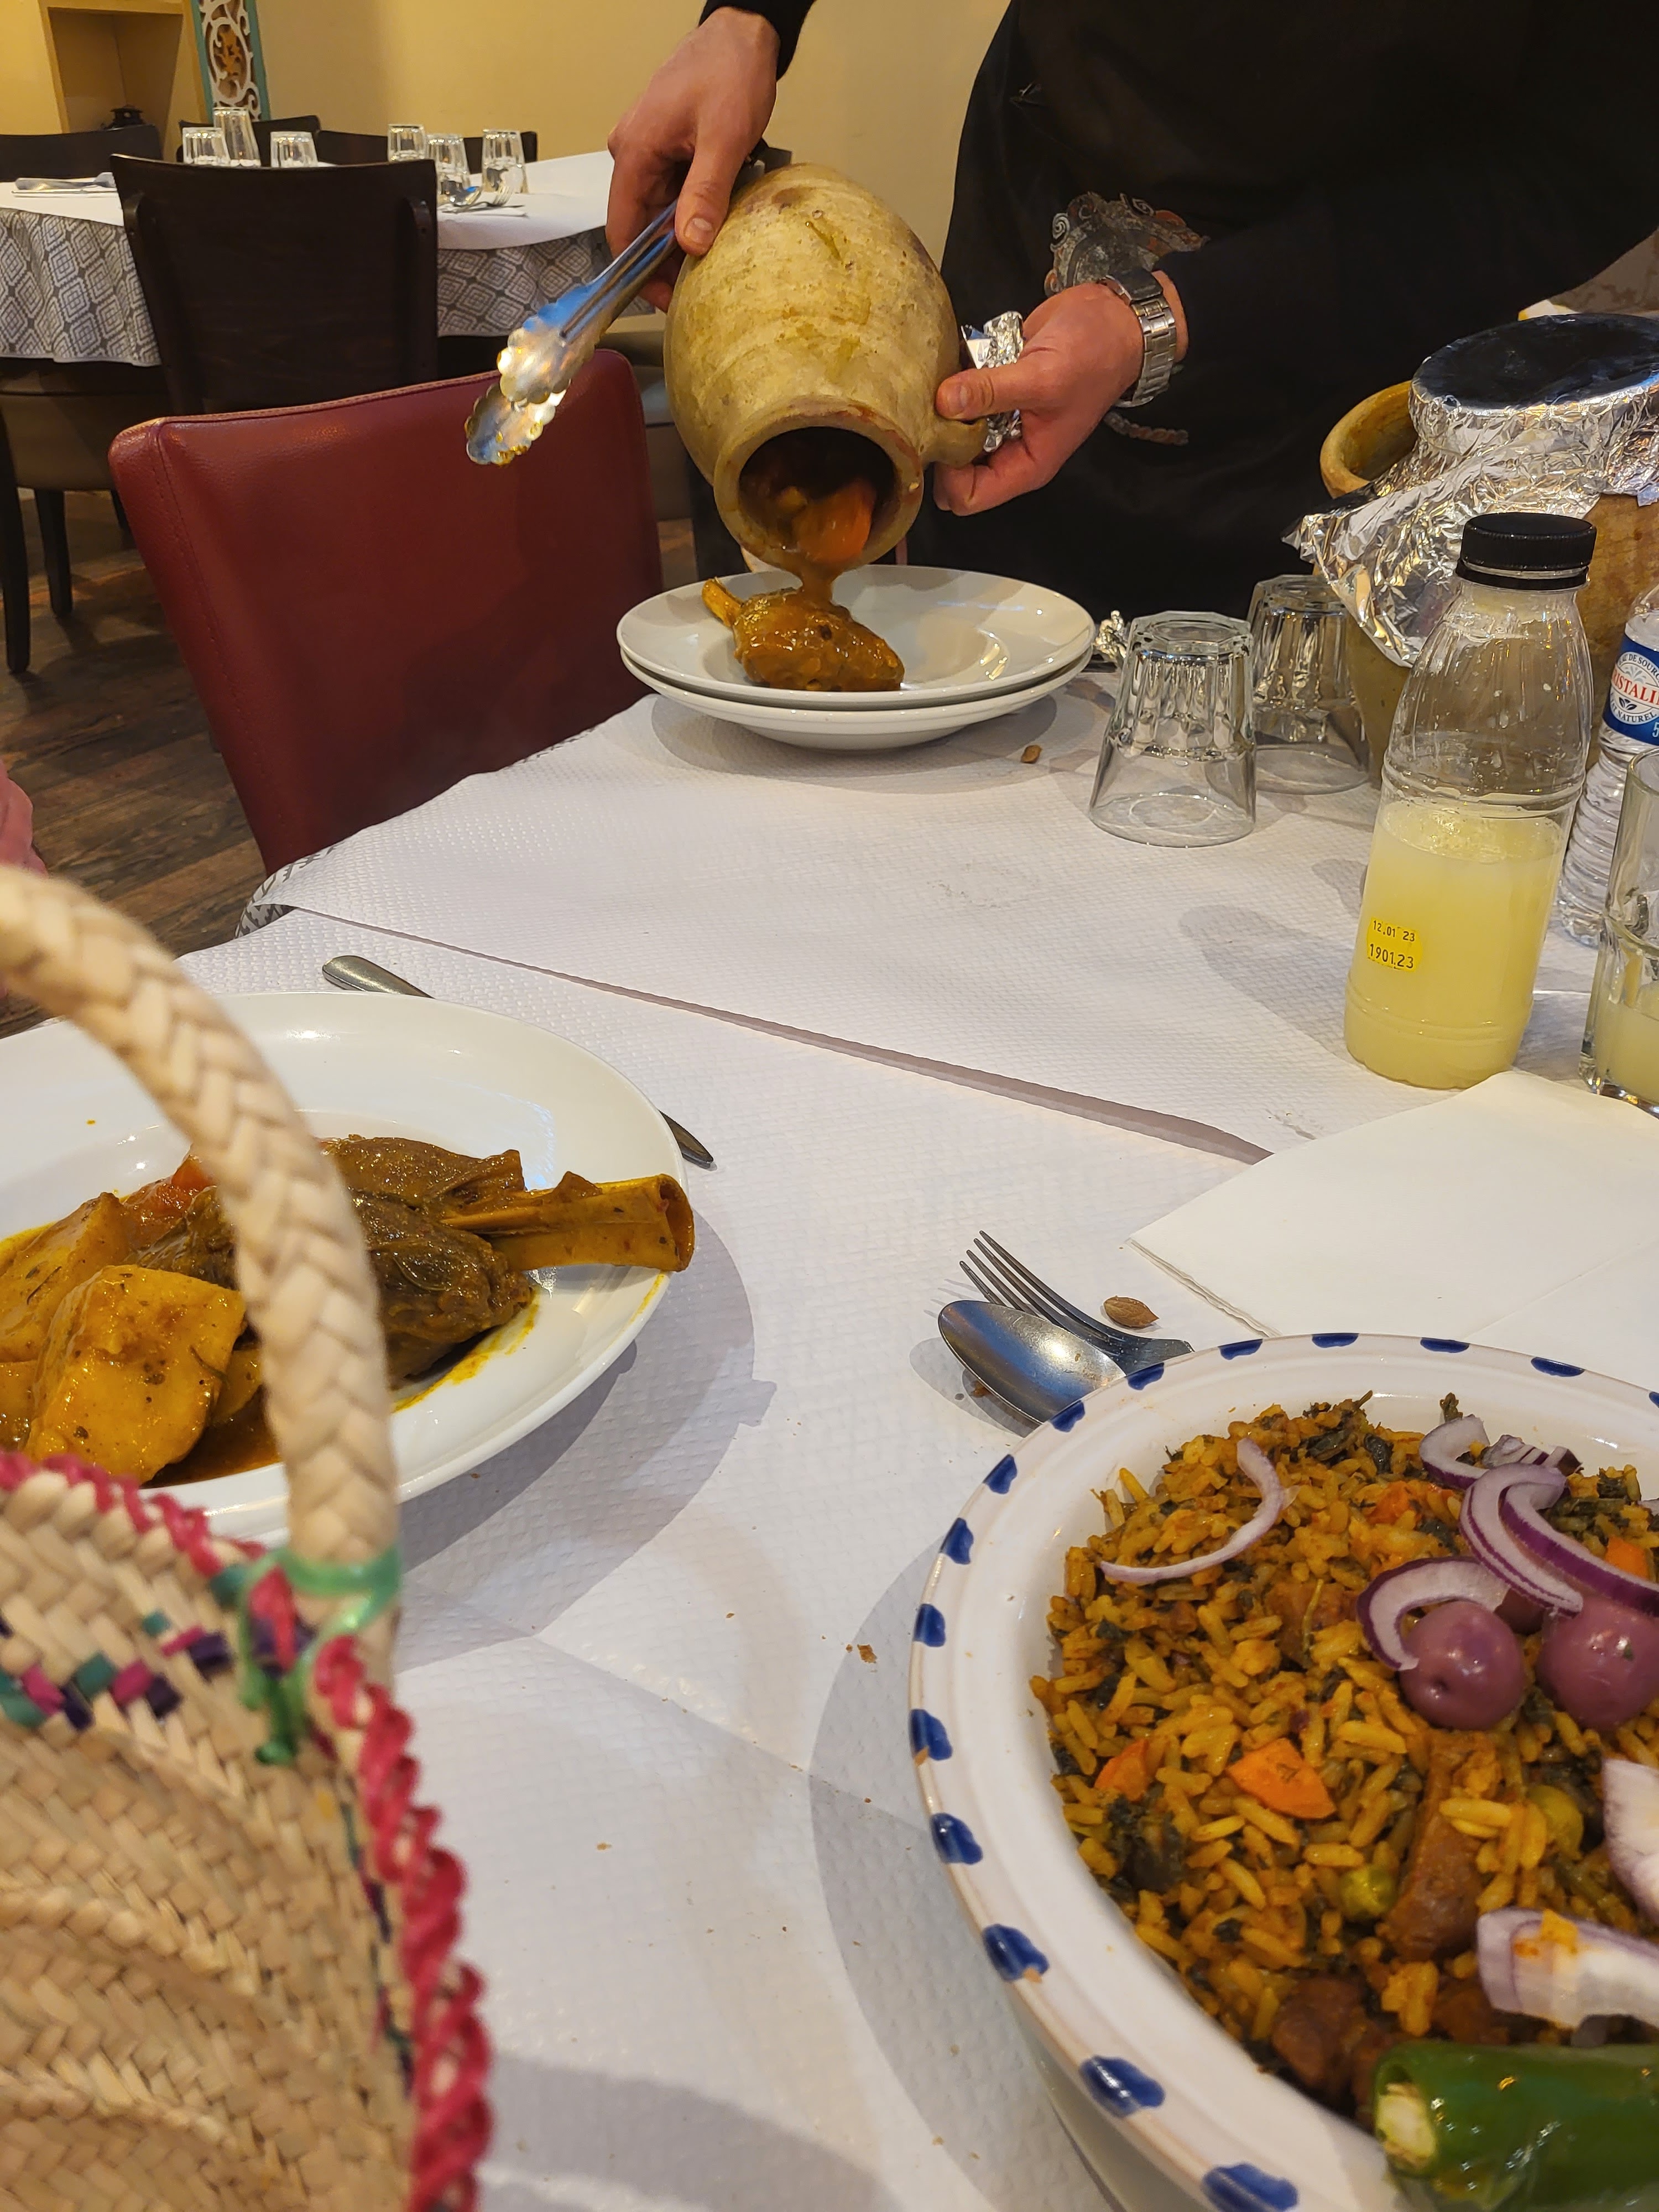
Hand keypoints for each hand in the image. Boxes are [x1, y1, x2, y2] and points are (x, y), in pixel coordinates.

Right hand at [606, 8, 779, 310]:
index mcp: (634, 152)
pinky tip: (716, 217)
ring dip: (684, 232)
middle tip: (699, 287)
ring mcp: (649, 149)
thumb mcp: (724, 138)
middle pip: (641, 224)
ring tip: (714, 253)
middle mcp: (632, 152)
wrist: (742, 32)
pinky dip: (693, 209)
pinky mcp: (667, 146)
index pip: (622, 230)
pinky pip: (674, 190)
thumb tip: (691, 245)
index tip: (668, 301)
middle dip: (667, 258)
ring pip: (660, 209)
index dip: (641, 272)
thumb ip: (705, 193)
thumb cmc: (729, 71)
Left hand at [932, 275, 1187, 515]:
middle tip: (931, 409)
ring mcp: (1000, 418)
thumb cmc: (1094, 356)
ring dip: (942, 411)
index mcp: (1026, 464)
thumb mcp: (1043, 377)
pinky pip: (959, 396)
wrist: (1111, 317)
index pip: (970, 497)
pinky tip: (950, 365)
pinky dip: (951, 384)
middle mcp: (1010, 447)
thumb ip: (992, 391)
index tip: (940, 438)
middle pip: (955, 468)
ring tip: (939, 383)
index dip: (949, 477)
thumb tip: (944, 402)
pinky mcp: (993, 388)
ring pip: (953, 430)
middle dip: (940, 443)